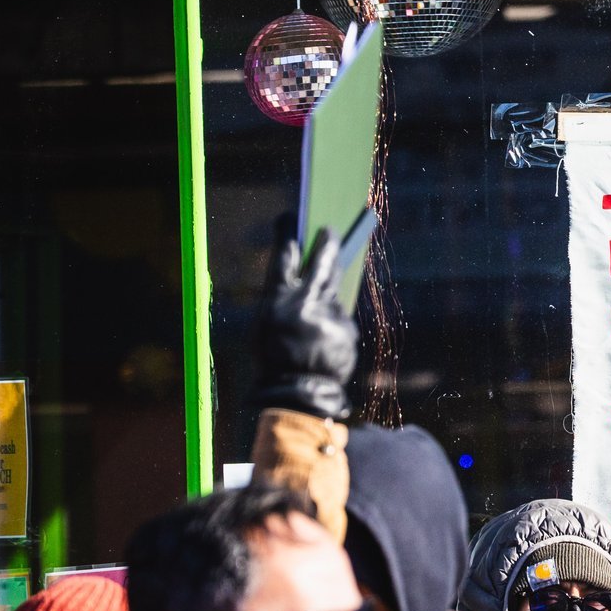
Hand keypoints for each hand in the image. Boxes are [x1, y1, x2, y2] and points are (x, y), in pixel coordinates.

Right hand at [253, 220, 359, 420]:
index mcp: (276, 301)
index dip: (287, 234)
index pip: (282, 258)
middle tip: (330, 231)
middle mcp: (304, 304)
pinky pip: (340, 320)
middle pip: (321, 264)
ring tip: (311, 324)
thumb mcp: (265, 325)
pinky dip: (332, 328)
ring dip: (326, 301)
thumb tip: (304, 274)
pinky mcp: (346, 330)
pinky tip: (321, 345)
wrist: (298, 393)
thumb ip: (283, 299)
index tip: (291, 217)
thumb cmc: (275, 358)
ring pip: (332, 295)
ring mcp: (328, 316)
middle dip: (327, 244)